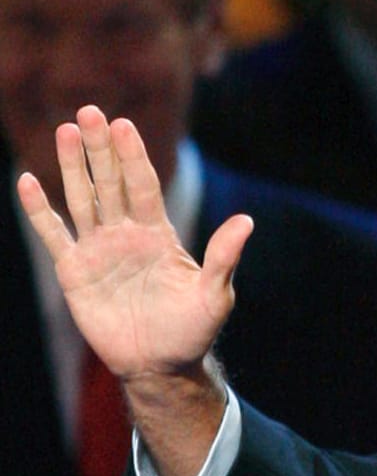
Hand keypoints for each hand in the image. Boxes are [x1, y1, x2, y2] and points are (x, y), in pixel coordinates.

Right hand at [15, 106, 249, 381]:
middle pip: (110, 183)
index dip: (133, 157)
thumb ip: (224, 257)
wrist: (161, 364)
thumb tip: (247, 220)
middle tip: (90, 111)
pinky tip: (29, 181)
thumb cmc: (192, 330)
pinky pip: (54, 234)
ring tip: (65, 130)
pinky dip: (40, 210)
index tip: (124, 125)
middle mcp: (126, 234)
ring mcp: (98, 249)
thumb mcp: (214, 294)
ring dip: (72, 166)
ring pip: (82, 199)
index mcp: (159, 234)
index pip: (144, 186)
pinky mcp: (74, 271)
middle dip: (101, 149)